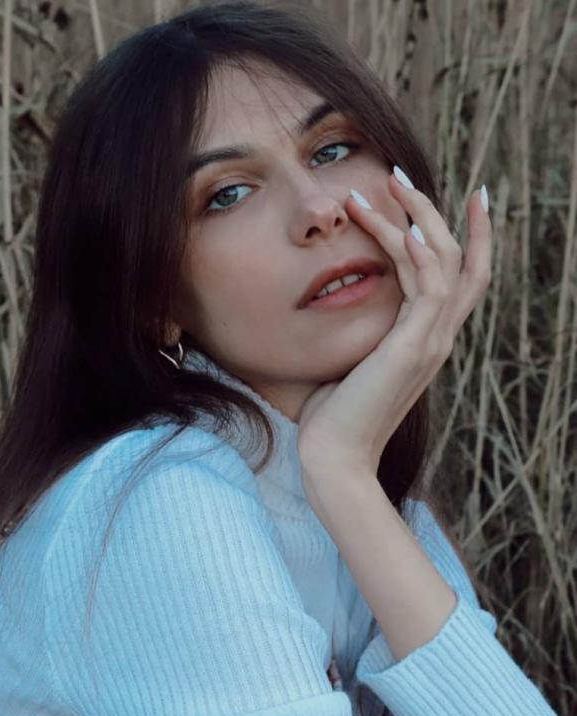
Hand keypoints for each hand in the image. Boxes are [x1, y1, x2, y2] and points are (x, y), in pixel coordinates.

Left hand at [296, 171, 491, 479]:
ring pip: (444, 260)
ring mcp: (430, 341)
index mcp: (426, 340)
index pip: (462, 277)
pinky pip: (428, 286)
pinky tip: (400, 224)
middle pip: (461, 257)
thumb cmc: (331, 417)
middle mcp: (437, 337)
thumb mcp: (348, 361)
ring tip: (385, 180)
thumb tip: (333, 299)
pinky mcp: (412, 347)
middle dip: (434, 208)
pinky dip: (418, 252)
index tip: (466, 194)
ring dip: (417, 215)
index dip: (470, 234)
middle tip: (399, 171)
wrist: (334, 457)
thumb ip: (357, 330)